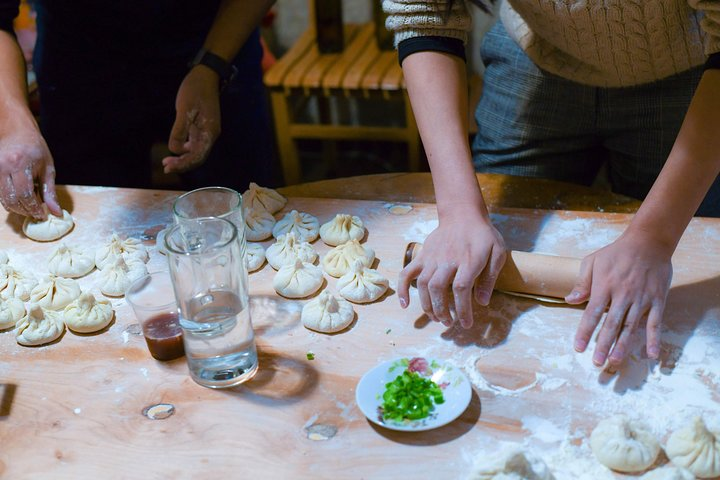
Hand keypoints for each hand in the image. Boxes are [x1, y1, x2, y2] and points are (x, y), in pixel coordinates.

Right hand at [0, 126, 59, 218]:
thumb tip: (56, 212)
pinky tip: (19, 200)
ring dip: (15, 207)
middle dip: (24, 210)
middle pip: (12, 198)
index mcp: (20, 164)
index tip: (42, 215)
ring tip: (28, 209)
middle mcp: (4, 166)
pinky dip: (8, 200)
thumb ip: (50, 191)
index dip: (33, 208)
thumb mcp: (47, 169)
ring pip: (2, 198)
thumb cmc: (36, 148)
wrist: (17, 130)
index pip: (25, 194)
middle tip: (35, 214)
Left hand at [162, 66, 220, 173]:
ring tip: (167, 160)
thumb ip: (180, 130)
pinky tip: (176, 149)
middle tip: (165, 166)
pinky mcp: (203, 127)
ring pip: (196, 152)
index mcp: (208, 132)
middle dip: (182, 164)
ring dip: (183, 158)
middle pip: (198, 157)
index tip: (168, 168)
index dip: (183, 164)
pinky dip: (185, 150)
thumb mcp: (184, 109)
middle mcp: (210, 135)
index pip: (197, 156)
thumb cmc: (195, 90)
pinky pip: (195, 144)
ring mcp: (208, 132)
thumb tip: (174, 149)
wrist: (206, 76)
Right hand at [398, 207, 506, 328]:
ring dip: (427, 305)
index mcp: (468, 260)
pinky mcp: (421, 256)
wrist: (462, 214)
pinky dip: (402, 289)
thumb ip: (490, 277)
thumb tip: (482, 302)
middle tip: (449, 323)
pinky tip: (405, 304)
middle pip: (438, 288)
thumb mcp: (497, 252)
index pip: (461, 289)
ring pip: (422, 284)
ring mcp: (431, 258)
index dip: (462, 309)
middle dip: (442, 310)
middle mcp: (447, 260)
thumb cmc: (483, 236)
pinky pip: (407, 273)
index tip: (465, 324)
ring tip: (436, 318)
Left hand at [566, 231, 672, 367]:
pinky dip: (653, 338)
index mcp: (604, 286)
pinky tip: (651, 354)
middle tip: (597, 362)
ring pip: (631, 326)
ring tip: (615, 361)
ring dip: (623, 345)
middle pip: (611, 324)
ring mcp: (641, 298)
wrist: (648, 241)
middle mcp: (623, 295)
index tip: (578, 347)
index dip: (585, 331)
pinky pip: (655, 322)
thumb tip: (569, 300)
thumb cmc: (616, 252)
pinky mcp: (658, 299)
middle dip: (603, 344)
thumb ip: (582, 282)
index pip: (592, 313)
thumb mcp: (593, 261)